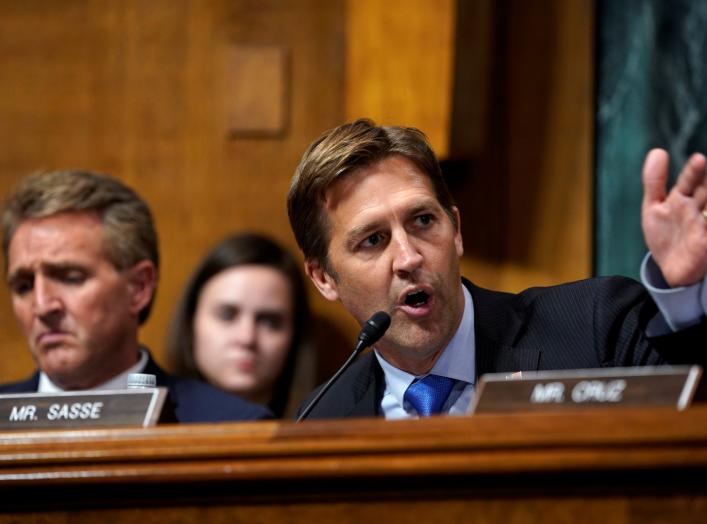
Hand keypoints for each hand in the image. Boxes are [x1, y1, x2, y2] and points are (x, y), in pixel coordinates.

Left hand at [642, 148, 706, 286]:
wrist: (670, 268)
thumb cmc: (664, 234)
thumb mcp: (654, 207)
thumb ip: (655, 181)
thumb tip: (658, 151)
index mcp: (684, 199)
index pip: (691, 181)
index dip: (694, 172)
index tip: (698, 159)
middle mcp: (698, 210)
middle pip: (706, 192)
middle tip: (703, 165)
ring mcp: (704, 226)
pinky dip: (706, 227)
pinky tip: (704, 218)